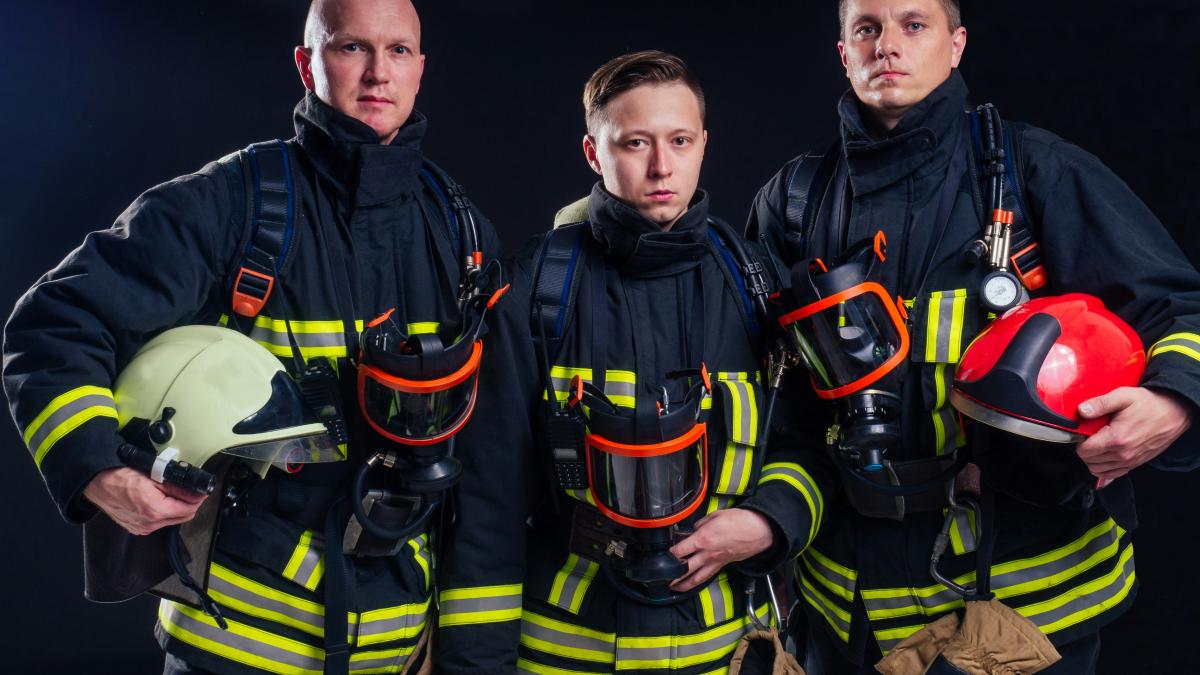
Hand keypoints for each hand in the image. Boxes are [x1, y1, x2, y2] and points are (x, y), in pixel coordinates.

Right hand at [83, 467, 207, 534]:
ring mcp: (142, 527)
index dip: (197, 499)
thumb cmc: (120, 477)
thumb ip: (177, 488)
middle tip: (190, 492)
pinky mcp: (137, 528)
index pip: (188, 509)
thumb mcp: (154, 477)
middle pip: (183, 517)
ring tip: (173, 494)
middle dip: (189, 504)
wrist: (98, 483)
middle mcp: (149, 523)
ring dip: (176, 509)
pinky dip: (164, 513)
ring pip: (171, 521)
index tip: (201, 493)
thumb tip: (194, 493)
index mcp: (155, 510)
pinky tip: (160, 501)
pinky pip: (158, 523)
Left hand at [668, 508, 773, 591]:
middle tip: (662, 580)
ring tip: (674, 588)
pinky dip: (698, 581)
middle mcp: (707, 554)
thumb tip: (695, 529)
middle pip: (685, 569)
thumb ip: (701, 524)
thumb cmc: (740, 521)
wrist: (759, 530)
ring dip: (684, 584)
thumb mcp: (715, 516)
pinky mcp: (723, 565)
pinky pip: (708, 576)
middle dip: (673, 576)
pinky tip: (693, 582)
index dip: (669, 555)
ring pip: (696, 578)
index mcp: (703, 540)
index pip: (680, 550)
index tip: (662, 556)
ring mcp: (715, 562)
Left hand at [1076, 387, 1193, 486]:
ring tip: (1097, 444)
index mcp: (1117, 439)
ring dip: (1093, 459)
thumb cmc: (1149, 404)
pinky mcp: (1136, 463)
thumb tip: (1082, 411)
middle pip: (1090, 461)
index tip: (1083, 432)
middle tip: (1090, 436)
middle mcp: (1123, 454)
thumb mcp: (1124, 396)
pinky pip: (1112, 474)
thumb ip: (1100, 403)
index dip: (1079, 441)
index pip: (1084, 451)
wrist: (1174, 412)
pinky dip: (1104, 468)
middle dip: (1085, 449)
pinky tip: (1104, 456)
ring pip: (1099, 470)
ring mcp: (1130, 461)